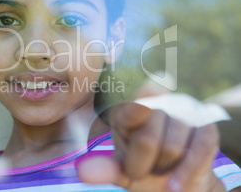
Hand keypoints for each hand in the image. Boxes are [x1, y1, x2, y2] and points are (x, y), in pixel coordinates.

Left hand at [78, 102, 226, 191]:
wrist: (176, 183)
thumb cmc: (145, 170)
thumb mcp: (123, 171)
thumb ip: (105, 169)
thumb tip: (82, 171)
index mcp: (129, 111)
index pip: (131, 108)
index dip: (135, 109)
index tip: (144, 103)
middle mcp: (156, 105)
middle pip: (147, 139)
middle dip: (142, 166)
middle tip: (141, 171)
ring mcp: (182, 113)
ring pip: (171, 148)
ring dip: (164, 170)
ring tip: (161, 169)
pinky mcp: (206, 127)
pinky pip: (197, 151)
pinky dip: (184, 173)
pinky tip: (174, 185)